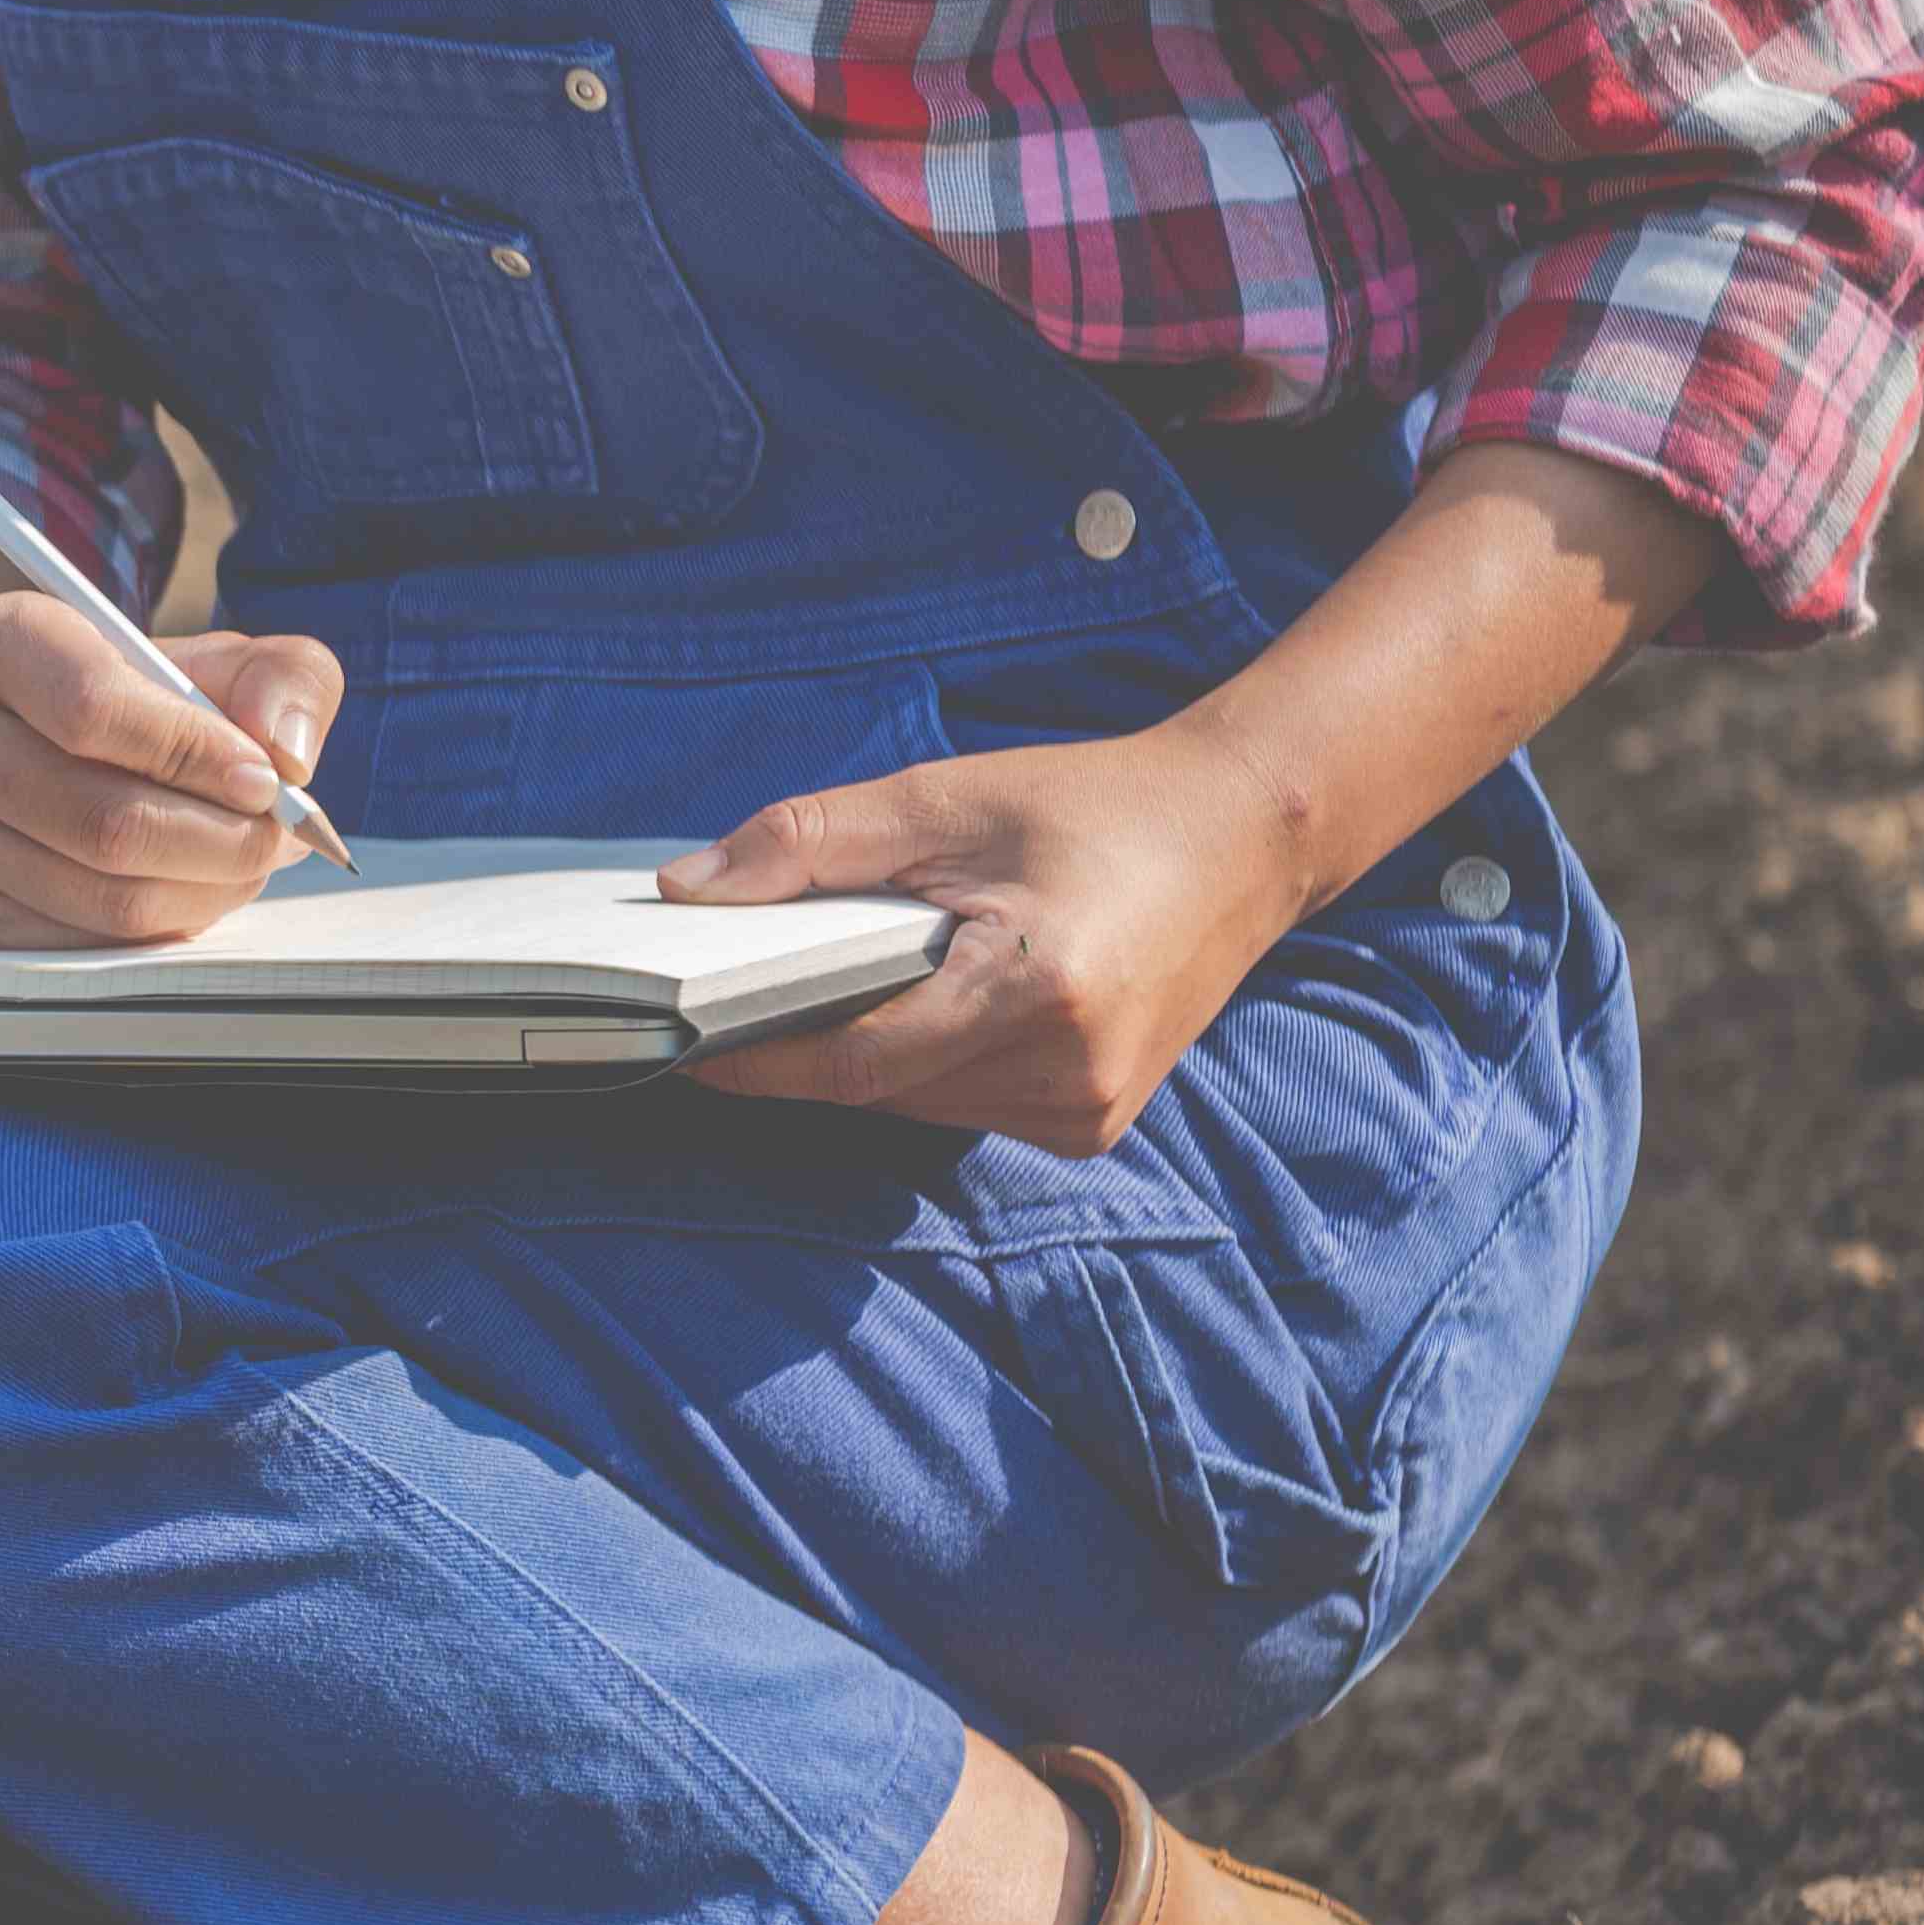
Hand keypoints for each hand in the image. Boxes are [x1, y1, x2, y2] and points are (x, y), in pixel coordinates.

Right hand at [0, 594, 344, 948]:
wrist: (18, 745)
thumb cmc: (129, 699)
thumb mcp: (209, 660)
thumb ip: (279, 679)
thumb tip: (285, 752)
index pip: (92, 710)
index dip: (194, 755)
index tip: (266, 780)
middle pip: (101, 820)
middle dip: (218, 841)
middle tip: (275, 838)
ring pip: (99, 894)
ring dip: (201, 891)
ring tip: (244, 861)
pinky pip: (84, 940)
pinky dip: (160, 925)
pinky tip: (186, 886)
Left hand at [663, 718, 1329, 1152]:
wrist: (1247, 833)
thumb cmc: (1098, 806)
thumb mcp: (944, 797)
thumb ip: (810, 844)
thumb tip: (687, 891)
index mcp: (1037, 991)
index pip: (851, 1063)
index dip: (754, 1059)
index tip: (676, 1039)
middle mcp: (1068, 1074)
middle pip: (876, 1089)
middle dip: (810, 1038)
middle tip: (762, 977)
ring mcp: (1087, 1114)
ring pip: (913, 1106)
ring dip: (871, 1052)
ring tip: (879, 967)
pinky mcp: (1092, 1127)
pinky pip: (962, 1107)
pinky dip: (927, 1063)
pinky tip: (943, 997)